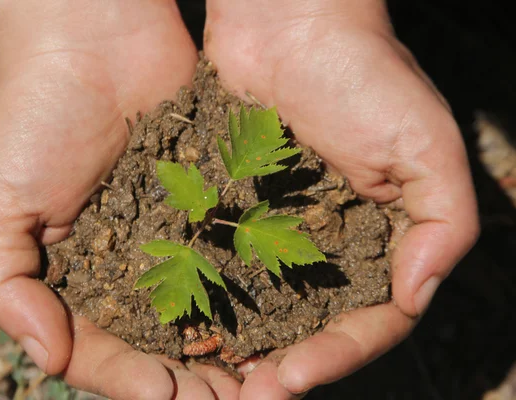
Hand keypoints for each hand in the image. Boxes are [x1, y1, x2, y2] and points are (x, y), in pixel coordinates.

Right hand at [0, 1, 239, 397]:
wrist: (93, 42)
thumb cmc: (32, 119)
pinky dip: (252, 290)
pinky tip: (278, 316)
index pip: (102, 351)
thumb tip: (46, 359)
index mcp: (72, 280)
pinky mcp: (210, 205)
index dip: (133, 381)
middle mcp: (126, 267)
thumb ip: (5, 289)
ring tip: (260, 376)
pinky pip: (233, 256)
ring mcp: (172, 238)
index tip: (167, 397)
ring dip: (229, 346)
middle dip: (190, 378)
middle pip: (161, 342)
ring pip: (205, 309)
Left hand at [204, 0, 478, 397]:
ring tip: (213, 378)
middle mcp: (327, 245)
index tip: (291, 377)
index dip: (335, 356)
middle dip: (284, 365)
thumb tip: (418, 294)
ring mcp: (277, 230)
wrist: (290, 23)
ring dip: (241, 344)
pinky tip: (183, 323)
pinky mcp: (231, 208)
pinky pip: (219, 262)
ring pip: (262, 305)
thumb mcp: (426, 146)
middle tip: (246, 396)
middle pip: (311, 326)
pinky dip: (207, 296)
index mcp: (379, 241)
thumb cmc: (366, 76)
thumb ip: (443, 222)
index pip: (367, 322)